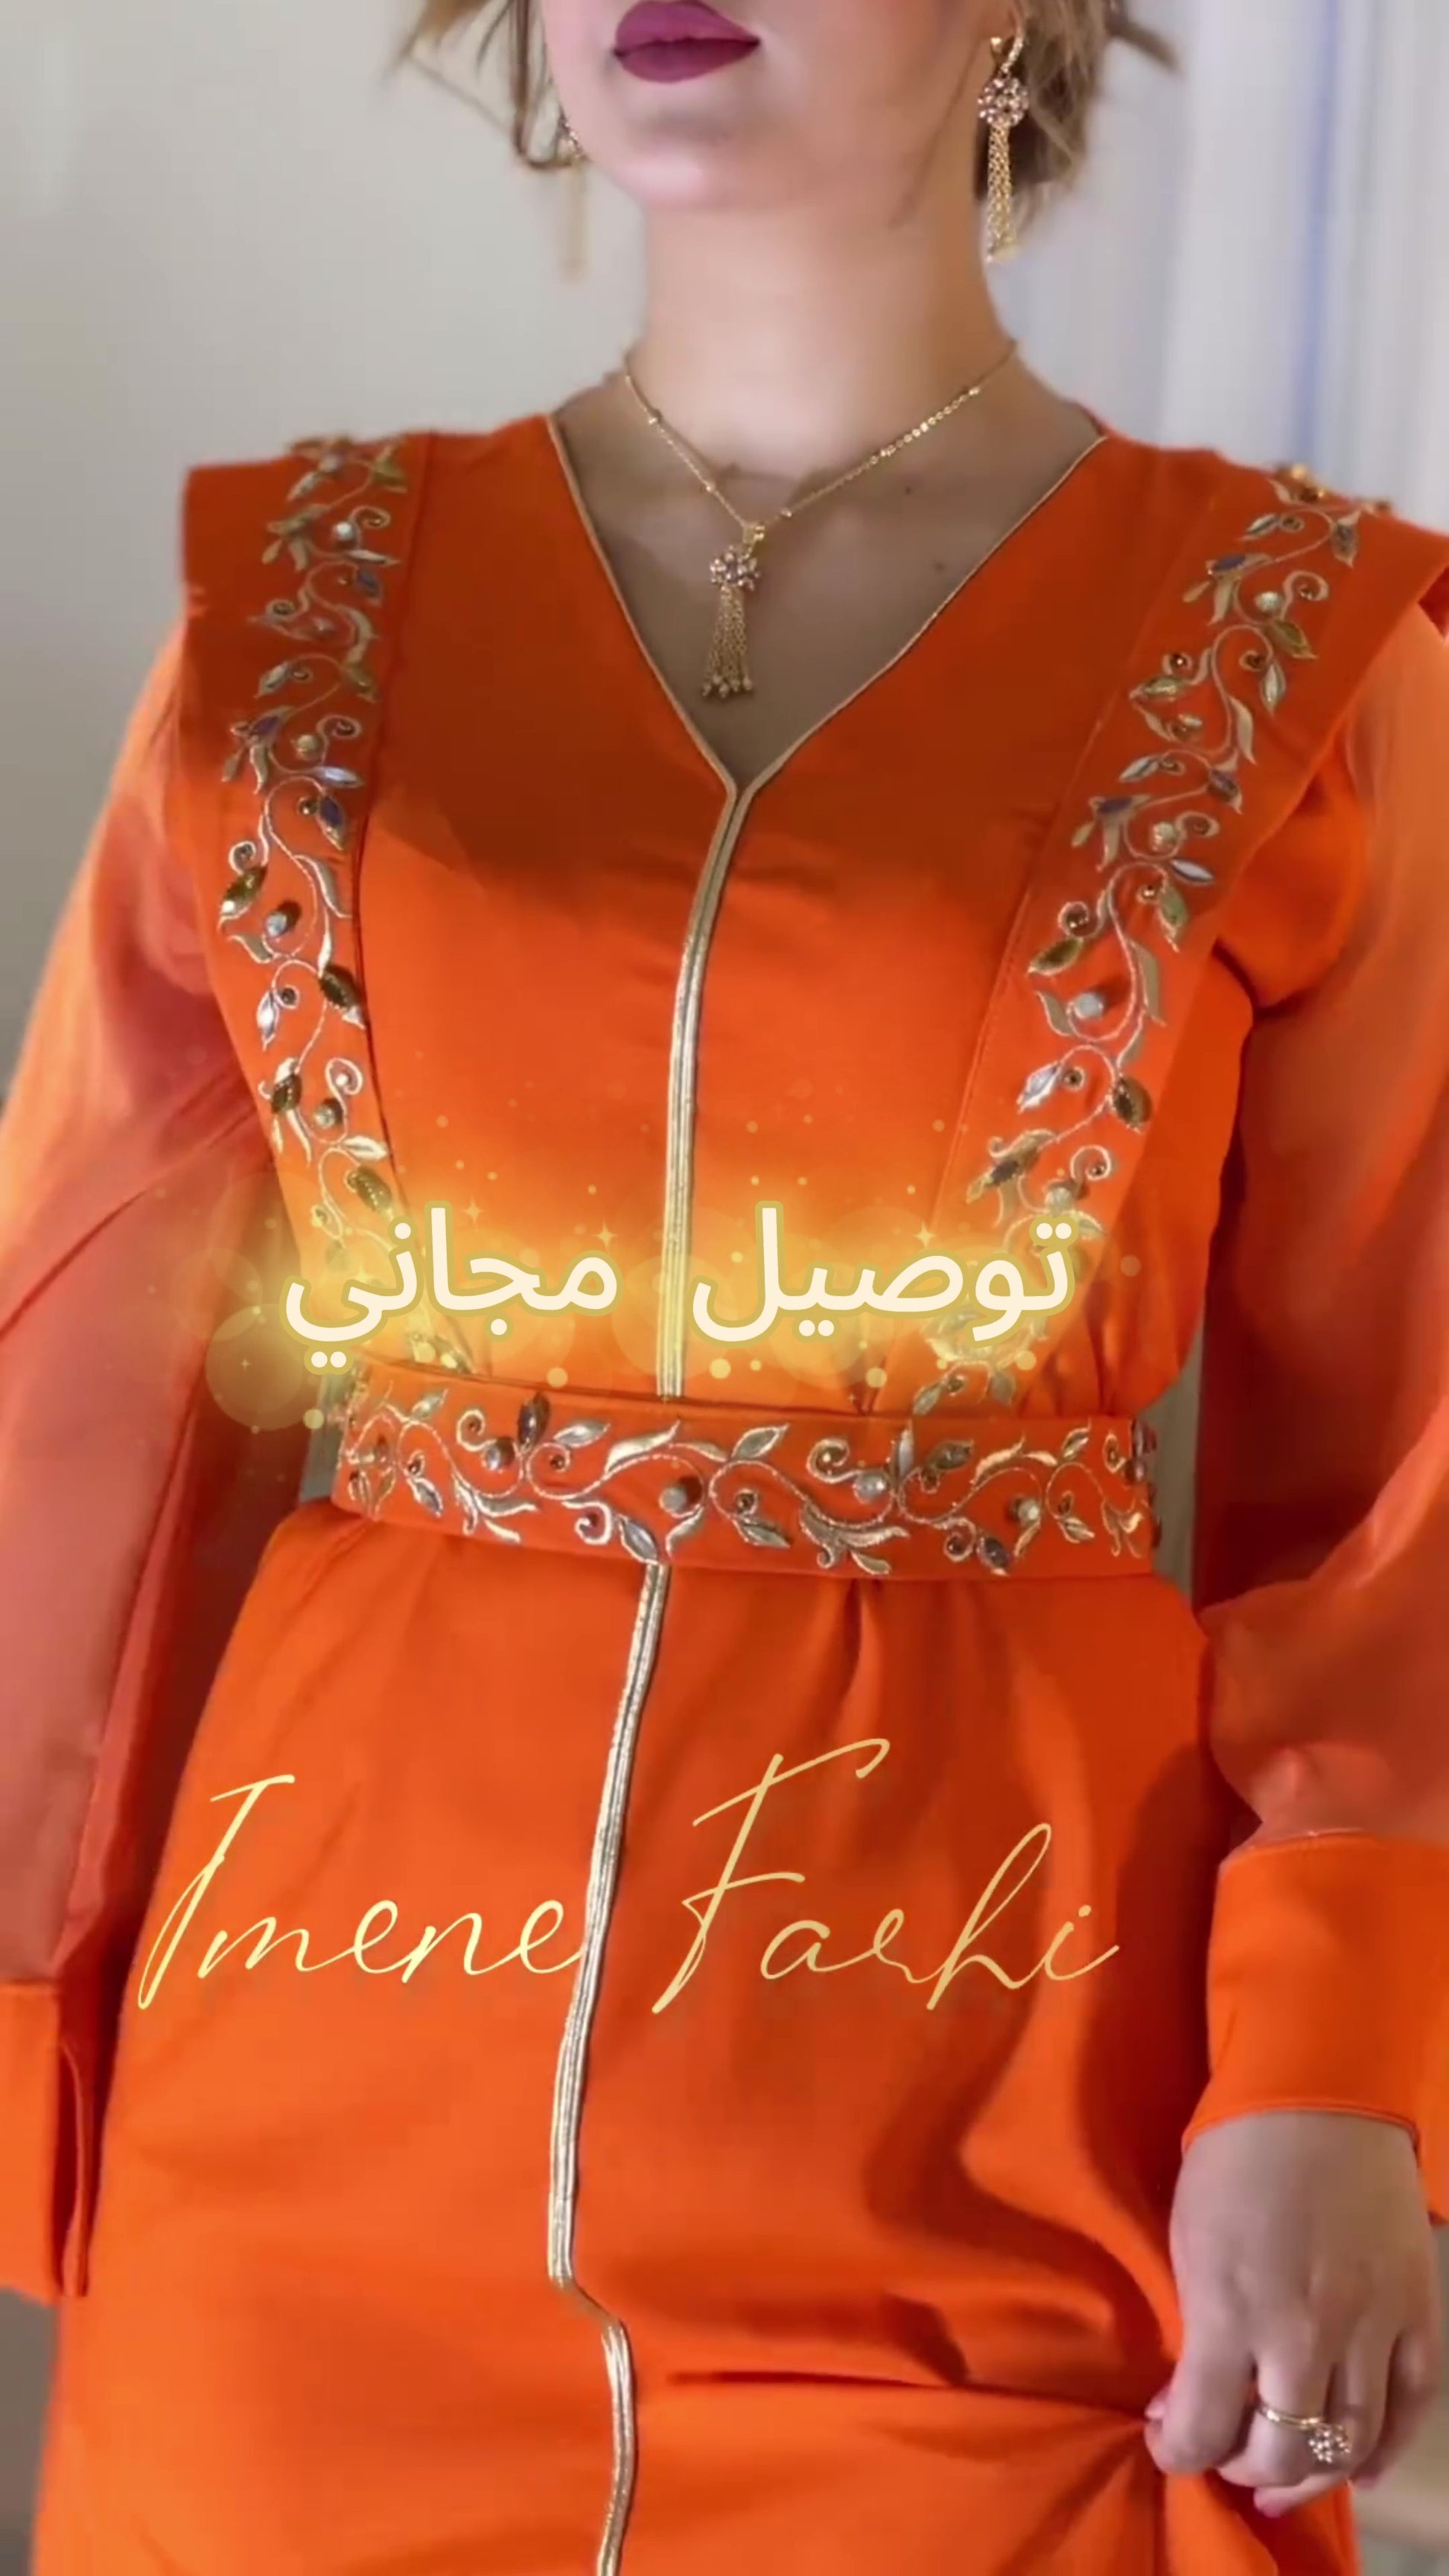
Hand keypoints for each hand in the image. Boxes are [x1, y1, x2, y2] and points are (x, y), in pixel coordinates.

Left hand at [1144, 2110, 1441, 2517]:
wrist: (1318, 2096)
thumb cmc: (1233, 2158)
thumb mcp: (1188, 2240)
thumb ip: (1193, 2324)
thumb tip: (1185, 2395)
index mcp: (1231, 2310)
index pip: (1202, 2428)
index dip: (1177, 2450)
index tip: (1169, 2440)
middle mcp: (1304, 2335)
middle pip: (1279, 2451)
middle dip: (1241, 2467)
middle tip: (1225, 2454)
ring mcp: (1371, 2328)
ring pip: (1346, 2445)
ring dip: (1307, 2475)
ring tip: (1280, 2478)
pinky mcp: (1418, 2315)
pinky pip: (1410, 2410)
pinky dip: (1383, 2452)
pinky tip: (1358, 2471)